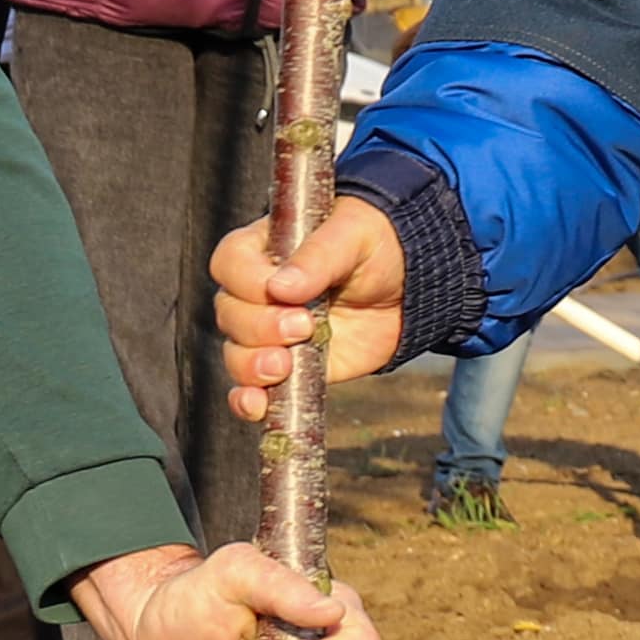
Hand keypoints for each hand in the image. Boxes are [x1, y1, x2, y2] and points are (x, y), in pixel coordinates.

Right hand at [211, 197, 407, 416]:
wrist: (410, 288)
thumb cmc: (377, 245)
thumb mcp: (353, 235)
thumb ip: (318, 257)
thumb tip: (281, 288)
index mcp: (263, 249)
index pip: (230, 265)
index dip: (249, 284)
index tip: (286, 294)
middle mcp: (257, 292)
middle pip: (230, 315)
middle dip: (260, 328)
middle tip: (304, 327)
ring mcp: (269, 333)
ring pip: (236, 354)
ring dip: (252, 366)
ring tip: (285, 365)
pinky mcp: (287, 366)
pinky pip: (252, 388)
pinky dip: (249, 400)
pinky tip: (258, 405)